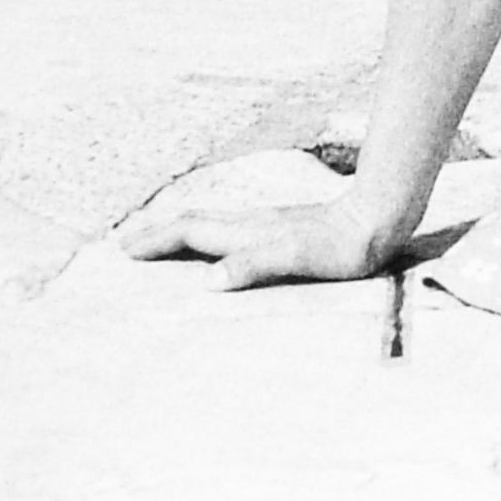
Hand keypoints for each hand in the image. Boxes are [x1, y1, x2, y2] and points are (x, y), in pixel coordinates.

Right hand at [115, 184, 395, 291]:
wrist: (377, 219)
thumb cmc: (341, 247)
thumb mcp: (298, 259)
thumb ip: (254, 265)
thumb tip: (206, 282)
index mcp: (248, 231)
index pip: (191, 232)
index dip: (156, 240)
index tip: (123, 250)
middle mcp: (251, 222)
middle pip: (193, 222)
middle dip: (157, 232)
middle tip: (125, 244)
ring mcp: (266, 223)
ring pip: (210, 222)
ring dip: (179, 231)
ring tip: (159, 241)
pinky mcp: (282, 228)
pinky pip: (230, 229)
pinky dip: (207, 235)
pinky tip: (216, 244)